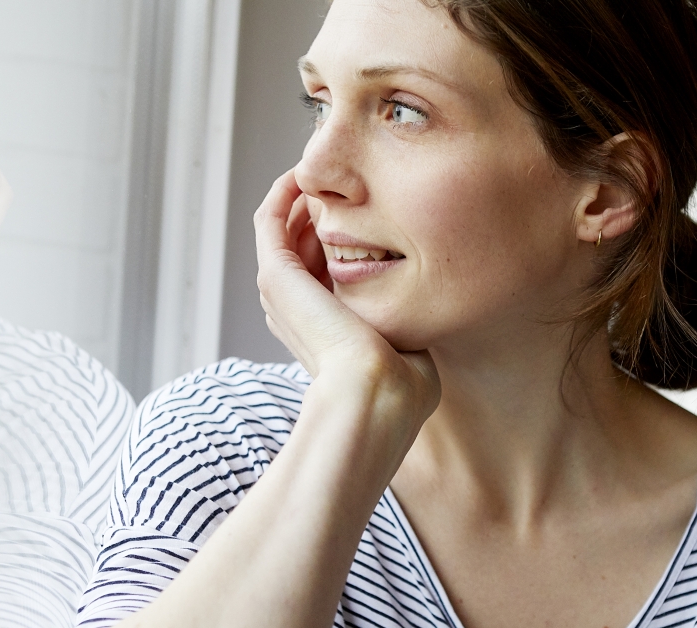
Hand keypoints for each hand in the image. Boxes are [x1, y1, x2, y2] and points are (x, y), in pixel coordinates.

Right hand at [254, 168, 438, 415]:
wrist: (376, 394)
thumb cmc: (401, 383)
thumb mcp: (406, 340)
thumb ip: (406, 318)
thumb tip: (427, 300)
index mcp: (320, 326)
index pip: (323, 266)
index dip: (344, 232)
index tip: (374, 204)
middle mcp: (293, 309)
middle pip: (302, 242)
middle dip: (325, 206)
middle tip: (351, 175)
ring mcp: (281, 293)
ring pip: (285, 227)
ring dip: (305, 194)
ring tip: (331, 165)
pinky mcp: (276, 276)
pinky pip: (269, 219)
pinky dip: (284, 192)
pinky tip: (307, 170)